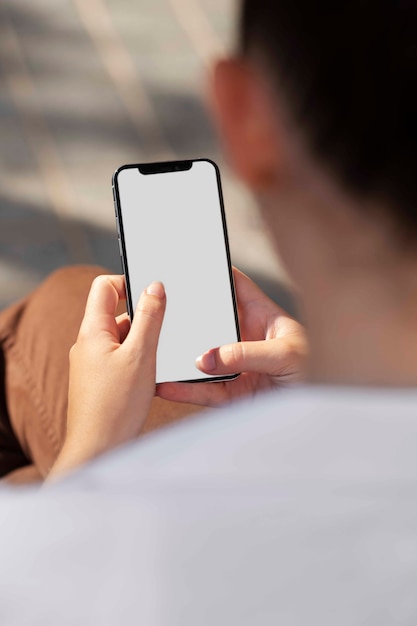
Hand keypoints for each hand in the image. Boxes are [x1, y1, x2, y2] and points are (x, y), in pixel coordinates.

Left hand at [47, 275, 164, 478]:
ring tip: (158, 358)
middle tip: (164, 330)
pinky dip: (138, 359)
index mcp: (92, 331)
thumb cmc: (116, 405)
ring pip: (122, 337)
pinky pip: (121, 358)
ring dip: (142, 341)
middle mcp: (88, 344)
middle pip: (116, 312)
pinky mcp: (100, 380)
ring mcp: (92, 363)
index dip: (128, 282)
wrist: (98, 449)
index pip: (104, 287)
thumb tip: (154, 286)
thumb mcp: (141, 355)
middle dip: (143, 317)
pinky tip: (151, 375)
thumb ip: (149, 318)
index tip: (153, 292)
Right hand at [157, 268, 306, 407]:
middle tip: (157, 311)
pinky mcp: (235, 395)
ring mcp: (239, 367)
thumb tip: (206, 358)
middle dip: (186, 317)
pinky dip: (185, 389)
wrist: (327, 410)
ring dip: (179, 356)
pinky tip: (167, 385)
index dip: (214, 274)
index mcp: (263, 317)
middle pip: (210, 322)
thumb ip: (246, 354)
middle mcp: (246, 339)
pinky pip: (205, 391)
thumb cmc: (319, 372)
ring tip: (153, 351)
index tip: (188, 264)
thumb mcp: (287, 354)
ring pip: (202, 358)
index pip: (235, 287)